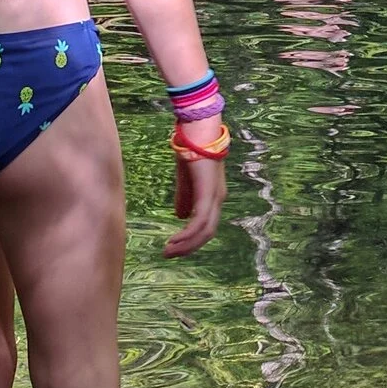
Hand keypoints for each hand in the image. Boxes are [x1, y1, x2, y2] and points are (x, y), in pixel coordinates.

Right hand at [166, 117, 226, 257]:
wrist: (197, 132)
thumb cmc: (191, 150)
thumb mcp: (186, 179)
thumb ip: (184, 197)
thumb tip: (180, 217)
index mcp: (213, 196)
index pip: (206, 225)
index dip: (192, 238)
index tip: (175, 246)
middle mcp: (218, 199)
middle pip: (207, 233)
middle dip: (188, 247)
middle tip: (169, 255)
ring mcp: (215, 197)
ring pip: (204, 231)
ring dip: (186, 244)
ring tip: (168, 251)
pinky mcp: (208, 194)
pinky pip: (199, 222)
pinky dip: (187, 235)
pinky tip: (174, 241)